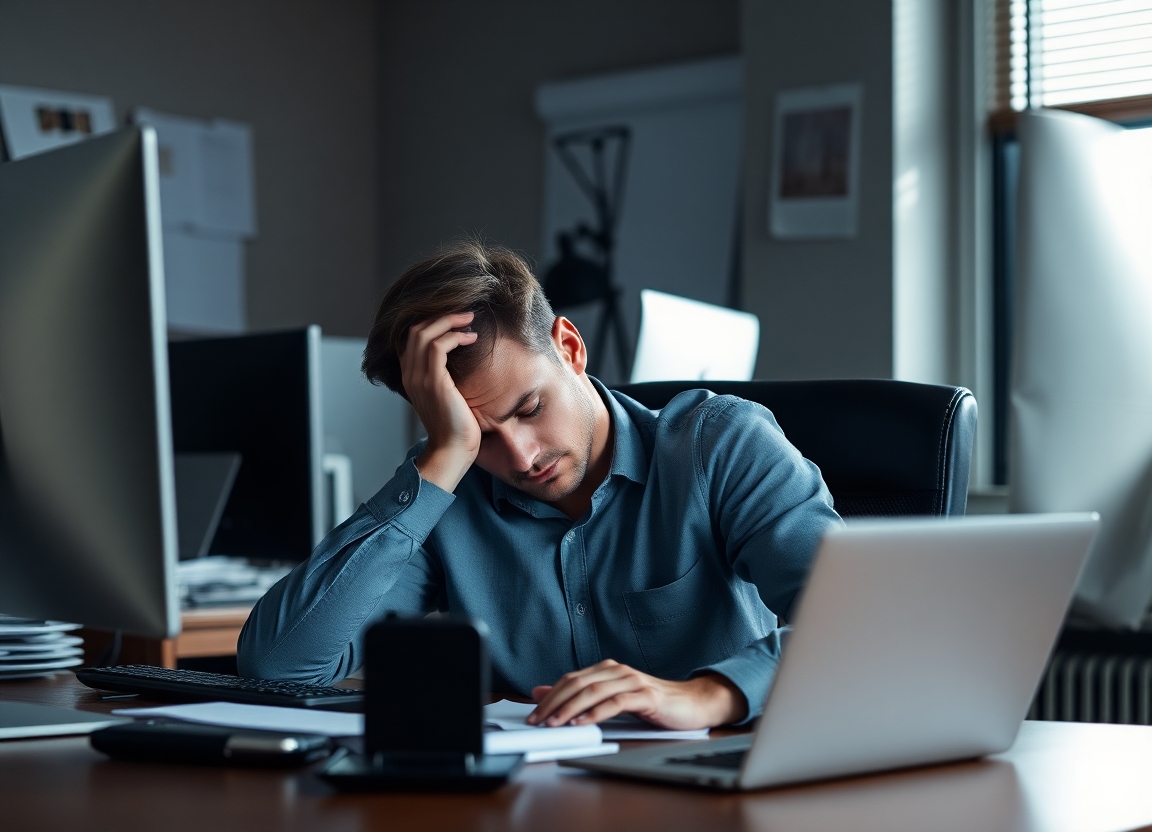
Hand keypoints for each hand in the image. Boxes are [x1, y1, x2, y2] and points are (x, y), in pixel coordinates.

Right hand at [400, 312, 479, 491]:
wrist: (453, 449)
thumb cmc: (456, 425)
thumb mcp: (446, 396)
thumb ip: (444, 377)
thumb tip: (459, 361)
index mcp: (410, 376)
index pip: (410, 337)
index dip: (430, 322)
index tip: (455, 319)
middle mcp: (409, 374)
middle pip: (414, 329)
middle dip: (440, 316)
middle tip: (465, 314)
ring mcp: (418, 377)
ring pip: (424, 333)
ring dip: (449, 321)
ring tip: (469, 319)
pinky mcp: (433, 382)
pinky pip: (437, 346)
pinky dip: (454, 336)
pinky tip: (470, 338)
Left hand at [526, 660, 747, 730]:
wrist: (692, 704)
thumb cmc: (652, 703)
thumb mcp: (612, 698)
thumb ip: (582, 695)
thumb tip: (543, 691)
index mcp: (607, 669)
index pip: (570, 679)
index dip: (550, 696)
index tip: (533, 713)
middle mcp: (618, 671)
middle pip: (577, 683)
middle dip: (554, 703)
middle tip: (537, 721)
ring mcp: (632, 681)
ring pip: (593, 692)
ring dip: (570, 709)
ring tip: (554, 724)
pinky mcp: (646, 696)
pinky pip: (616, 703)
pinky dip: (596, 713)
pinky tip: (583, 723)